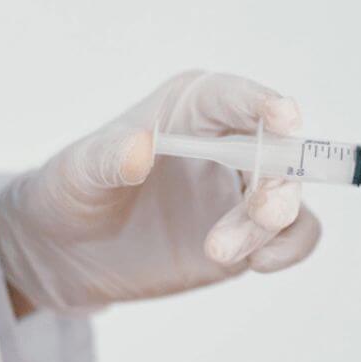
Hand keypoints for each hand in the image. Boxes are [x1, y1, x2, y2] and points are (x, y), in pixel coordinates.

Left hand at [0, 71, 320, 313]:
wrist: (67, 253)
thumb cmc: (72, 192)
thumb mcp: (77, 172)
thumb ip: (109, 157)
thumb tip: (140, 146)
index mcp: (191, 110)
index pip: (235, 98)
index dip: (263, 103)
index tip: (284, 117)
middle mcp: (228, 143)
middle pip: (277, 150)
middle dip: (279, 179)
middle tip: (263, 212)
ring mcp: (241, 191)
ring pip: (286, 196)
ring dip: (271, 223)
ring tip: (218, 252)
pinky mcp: (249, 234)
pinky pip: (294, 235)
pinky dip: (291, 247)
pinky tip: (260, 263)